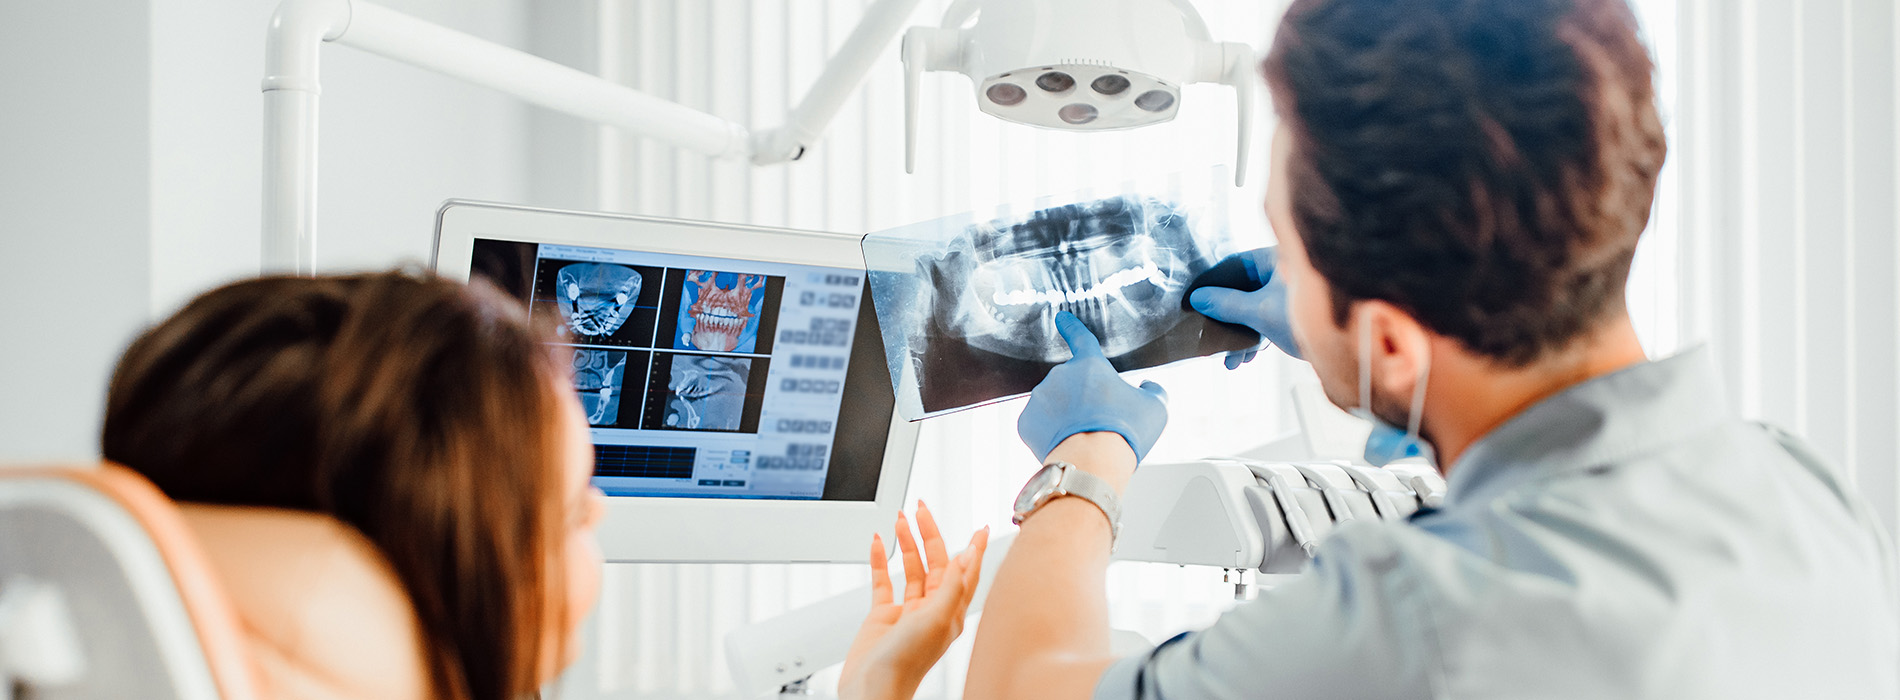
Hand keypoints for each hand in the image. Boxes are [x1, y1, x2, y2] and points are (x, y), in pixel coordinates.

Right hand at [840, 502, 988, 699]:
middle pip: (936, 563)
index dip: (973, 549)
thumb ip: (952, 586)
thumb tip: (967, 556)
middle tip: (922, 509)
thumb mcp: (936, 619)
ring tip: (900, 520)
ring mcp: (907, 612)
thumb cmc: (906, 663)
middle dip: (930, 534)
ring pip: (911, 569)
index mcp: (950, 612)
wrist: (872, 688)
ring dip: (906, 544)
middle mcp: (931, 610)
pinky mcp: (883, 617)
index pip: (966, 572)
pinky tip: (876, 544)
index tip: (980, 527)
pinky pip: (883, 582)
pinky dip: (879, 561)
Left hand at [1016, 312, 1168, 462]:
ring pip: (1054, 404)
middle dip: (1082, 399)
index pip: (1081, 338)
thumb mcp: (1155, 408)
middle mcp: (1060, 375)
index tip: (1061, 318)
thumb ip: (1153, 391)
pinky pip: (1039, 424)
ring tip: (1084, 438)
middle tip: (1100, 423)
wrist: (1093, 463)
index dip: (1072, 327)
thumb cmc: (1125, 433)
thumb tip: (1148, 387)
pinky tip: (1066, 444)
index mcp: (1090, 365)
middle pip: (1072, 384)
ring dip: (1066, 416)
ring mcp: (1039, 398)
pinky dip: (1050, 433)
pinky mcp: (1026, 422)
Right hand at [1188, 247, 1302, 364]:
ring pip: (1255, 308)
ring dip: (1241, 334)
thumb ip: (1227, 304)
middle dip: (1226, 317)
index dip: (1212, 283)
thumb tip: (1198, 299)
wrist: (1355, 347)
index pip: (1234, 264)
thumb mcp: (1260, 312)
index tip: (1194, 299)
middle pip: (1243, 289)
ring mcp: (1292, 293)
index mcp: (1277, 258)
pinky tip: (1248, 357)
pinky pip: (1269, 320)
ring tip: (1231, 360)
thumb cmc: (1311, 317)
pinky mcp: (1299, 313)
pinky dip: (1257, 337)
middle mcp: (1285, 271)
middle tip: (1209, 334)